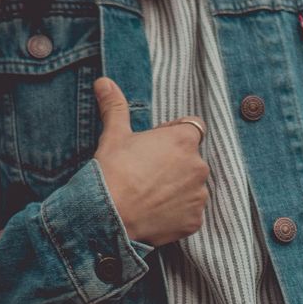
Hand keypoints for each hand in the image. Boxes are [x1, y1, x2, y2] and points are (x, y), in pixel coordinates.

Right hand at [92, 76, 207, 245]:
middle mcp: (199, 166)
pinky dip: (177, 214)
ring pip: (192, 188)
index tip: (155, 147)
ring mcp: (199, 196)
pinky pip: (190, 214)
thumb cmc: (112, 171)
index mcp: (184, 140)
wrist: (108, 216)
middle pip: (192, 161)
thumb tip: (104, 82)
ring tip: (149, 196)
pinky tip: (155, 213)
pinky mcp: (195, 222)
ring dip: (177, 190)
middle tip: (146, 175)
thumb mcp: (114, 135)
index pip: (193, 128)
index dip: (174, 135)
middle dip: (175, 165)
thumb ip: (115, 106)